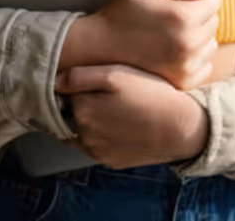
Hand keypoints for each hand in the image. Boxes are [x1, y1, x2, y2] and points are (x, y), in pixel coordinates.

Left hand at [56, 63, 209, 168]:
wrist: (181, 127)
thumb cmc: (150, 94)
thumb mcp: (116, 74)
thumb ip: (80, 76)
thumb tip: (54, 81)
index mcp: (81, 111)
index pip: (62, 94)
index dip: (74, 84)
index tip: (89, 78)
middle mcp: (84, 136)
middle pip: (69, 114)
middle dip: (79, 102)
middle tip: (105, 91)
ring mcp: (97, 151)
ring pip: (80, 132)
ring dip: (88, 120)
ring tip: (113, 107)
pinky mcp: (110, 160)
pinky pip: (96, 145)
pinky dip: (100, 134)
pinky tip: (119, 122)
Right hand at [59, 0, 219, 88]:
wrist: (100, 48)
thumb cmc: (122, 12)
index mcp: (182, 18)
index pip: (214, 0)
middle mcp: (188, 45)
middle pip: (213, 21)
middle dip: (199, 14)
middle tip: (173, 14)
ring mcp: (186, 66)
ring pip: (210, 42)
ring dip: (199, 36)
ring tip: (172, 33)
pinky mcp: (183, 82)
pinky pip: (205, 64)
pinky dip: (195, 57)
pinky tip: (174, 51)